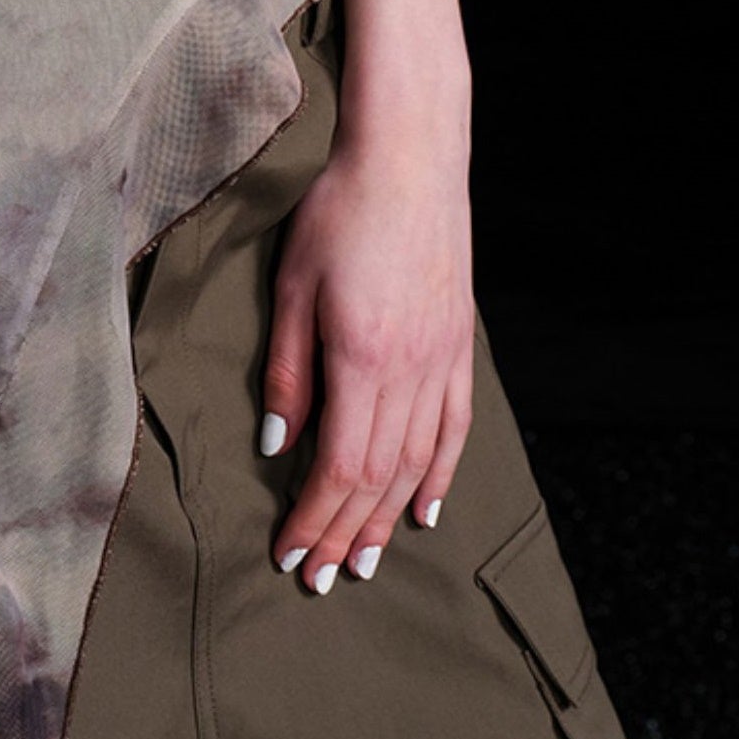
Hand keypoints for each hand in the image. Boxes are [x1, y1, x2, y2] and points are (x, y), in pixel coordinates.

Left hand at [258, 136, 475, 592]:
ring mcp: (442, 362)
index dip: (315, 519)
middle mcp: (411, 372)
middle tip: (323, 578)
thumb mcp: (292, 285)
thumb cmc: (338, 211)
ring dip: (388, 518)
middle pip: (378, 477)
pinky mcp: (460, 347)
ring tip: (365, 560)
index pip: (340, 466)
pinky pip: (453, 428)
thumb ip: (288, 370)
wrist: (410, 159)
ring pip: (417, 463)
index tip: (291, 555)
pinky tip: (424, 509)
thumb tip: (278, 443)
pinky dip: (439, 476)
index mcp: (363, 359)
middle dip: (347, 533)